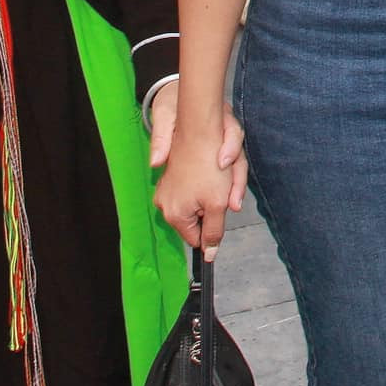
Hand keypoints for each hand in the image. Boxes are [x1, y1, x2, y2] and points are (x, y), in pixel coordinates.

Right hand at [151, 97, 248, 256]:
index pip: (198, 238)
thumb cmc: (210, 166)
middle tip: (220, 190)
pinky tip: (209, 171)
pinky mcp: (169, 178)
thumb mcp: (218, 203)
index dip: (214, 227)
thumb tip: (210, 256)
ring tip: (215, 178)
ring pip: (194, 205)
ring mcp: (164, 191)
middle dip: (211, 209)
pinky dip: (202, 185)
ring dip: (208, 196)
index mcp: (174, 215)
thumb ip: (215, 232)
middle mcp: (164, 205)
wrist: (199, 130)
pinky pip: (189, 191)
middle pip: (195, 220)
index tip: (221, 208)